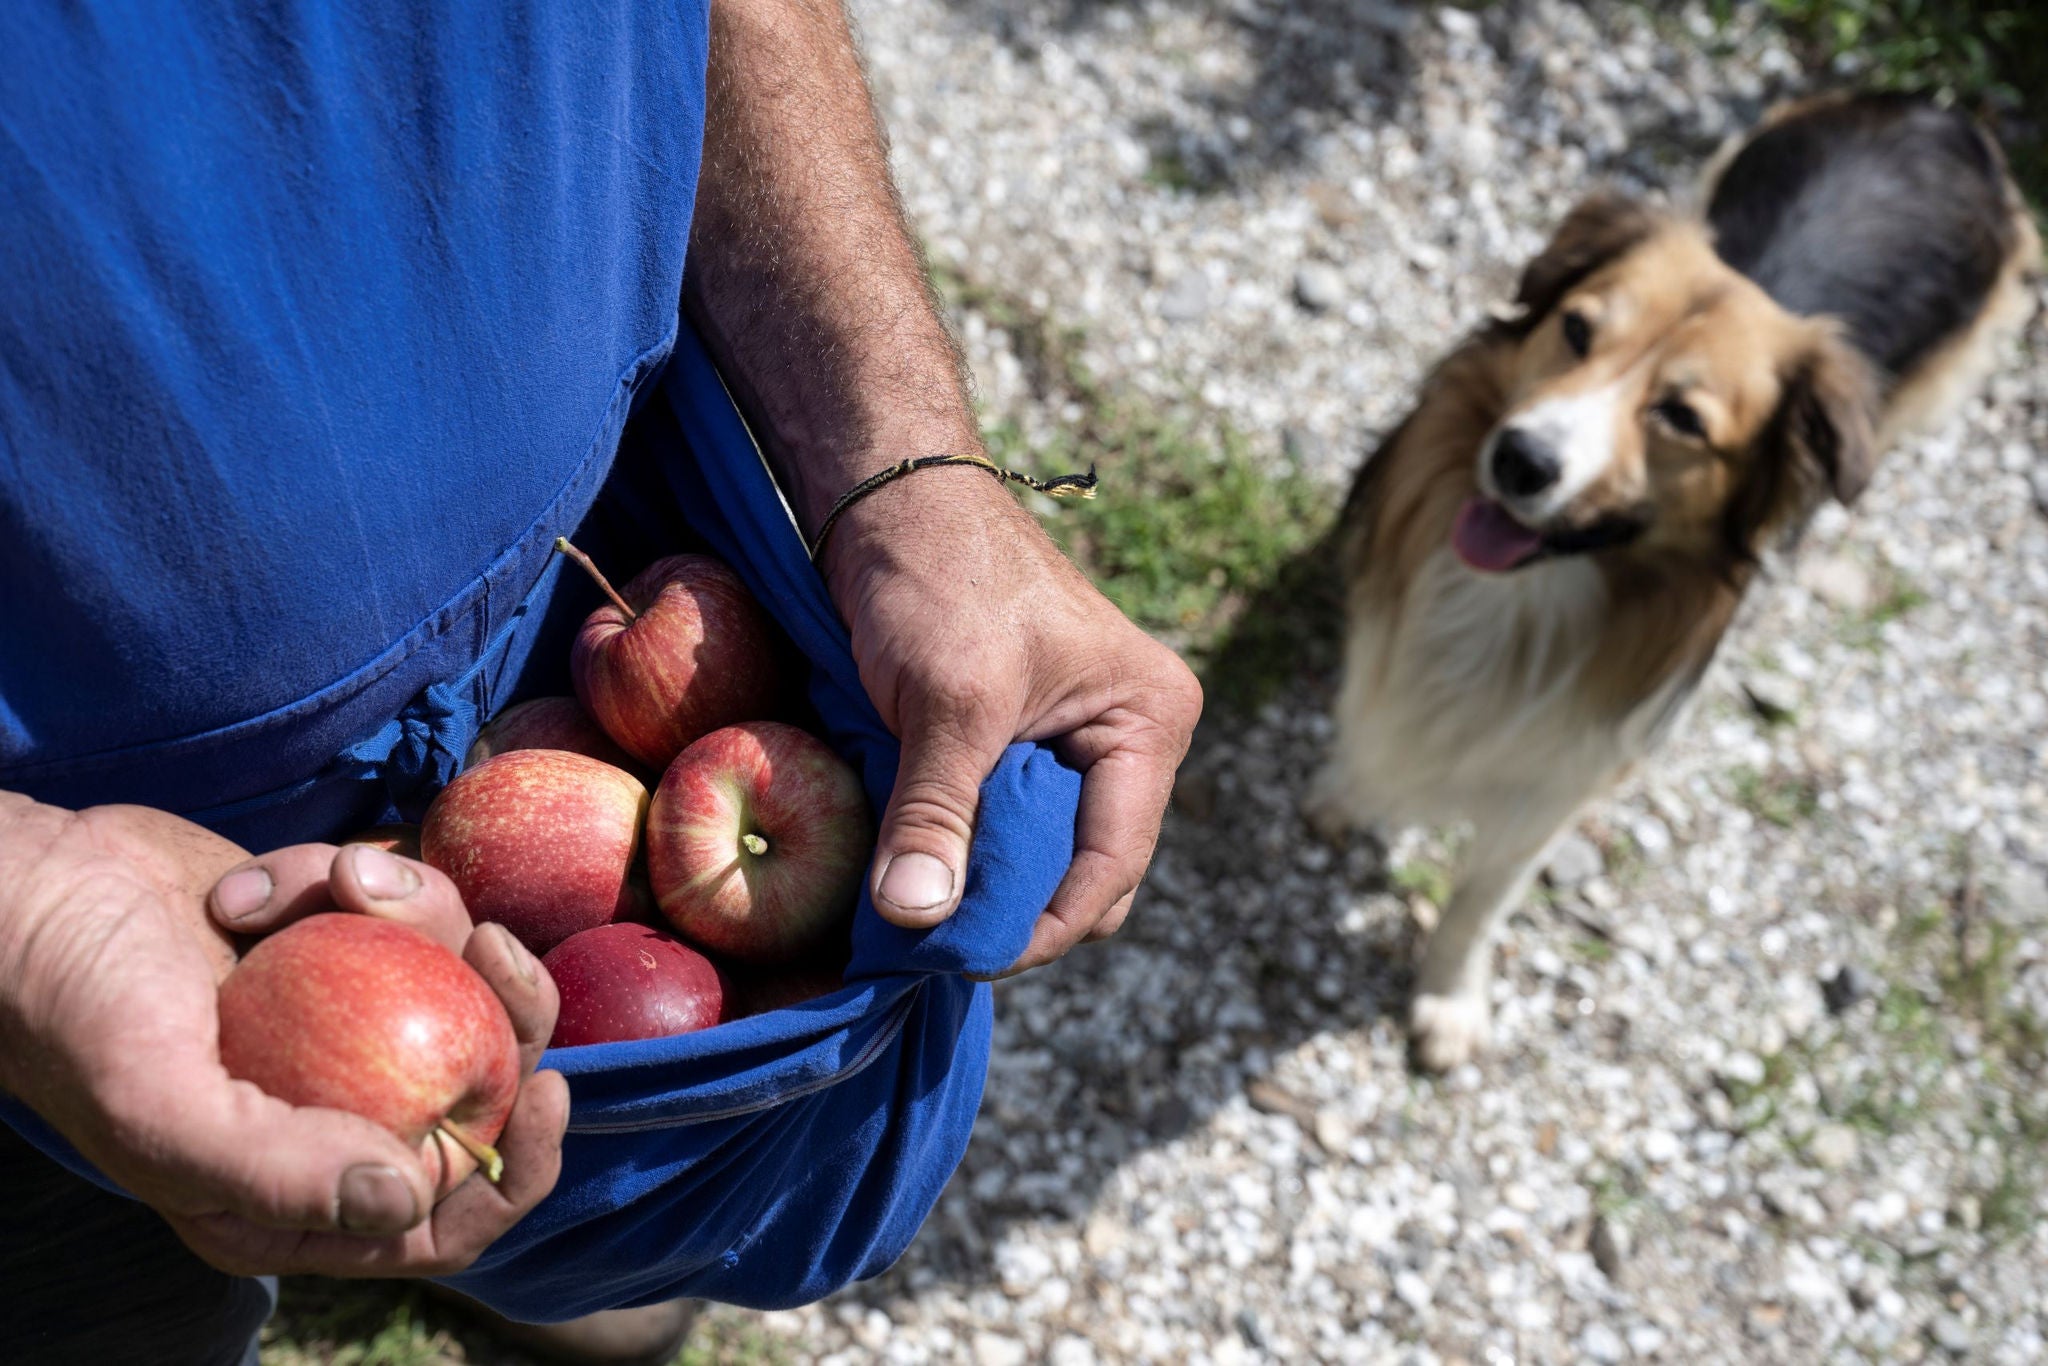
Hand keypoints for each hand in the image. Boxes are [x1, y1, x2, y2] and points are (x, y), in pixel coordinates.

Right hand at [0, 795, 566, 1277]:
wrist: (28, 886)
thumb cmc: (72, 1007)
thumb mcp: (159, 1106)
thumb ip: (280, 1169)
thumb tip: (407, 1198)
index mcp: (292, 1194)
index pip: (445, 1221)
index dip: (522, 1169)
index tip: (557, 1086)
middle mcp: (328, 1115)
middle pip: (485, 1087)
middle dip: (508, 1012)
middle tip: (495, 945)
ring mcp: (337, 1027)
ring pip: (455, 981)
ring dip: (413, 914)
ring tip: (336, 878)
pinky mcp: (335, 943)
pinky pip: (399, 911)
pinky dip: (341, 875)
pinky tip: (254, 881)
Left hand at [819, 464, 1202, 974]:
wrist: (887, 491)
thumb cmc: (939, 573)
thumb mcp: (945, 700)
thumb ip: (936, 812)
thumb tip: (918, 918)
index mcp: (1148, 722)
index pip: (1113, 864)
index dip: (1044, 925)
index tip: (963, 958)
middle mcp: (1125, 739)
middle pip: (1083, 871)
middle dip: (1014, 911)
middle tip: (932, 942)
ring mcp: (1072, 743)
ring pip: (1037, 855)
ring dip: (980, 883)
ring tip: (914, 908)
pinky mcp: (1017, 741)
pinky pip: (1001, 823)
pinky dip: (959, 849)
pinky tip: (910, 865)